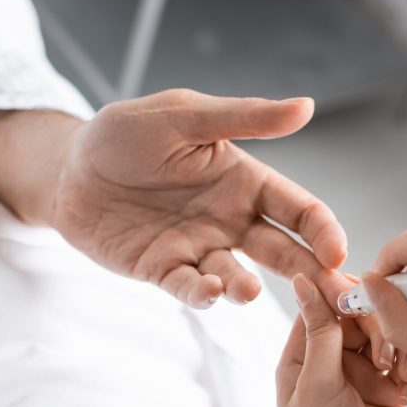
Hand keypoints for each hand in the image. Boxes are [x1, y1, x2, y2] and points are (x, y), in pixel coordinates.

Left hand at [52, 89, 349, 306]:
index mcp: (245, 182)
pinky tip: (208, 292)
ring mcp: (200, 250)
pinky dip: (202, 295)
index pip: (298, 211)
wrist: (68, 170)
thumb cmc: (125, 135)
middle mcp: (230, 221)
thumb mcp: (185, 116)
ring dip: (246, 288)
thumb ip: (245, 118)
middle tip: (335, 299)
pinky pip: (190, 289)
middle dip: (312, 276)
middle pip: (283, 252)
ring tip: (246, 289)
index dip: (323, 232)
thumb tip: (306, 106)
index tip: (338, 254)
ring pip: (237, 277)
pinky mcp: (166, 272)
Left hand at [277, 275, 406, 406]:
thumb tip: (303, 281)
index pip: (322, 307)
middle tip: (385, 352)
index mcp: (302, 360)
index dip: (343, 294)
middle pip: (360, 317)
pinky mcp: (395, 395)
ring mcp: (366, 380)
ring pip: (390, 336)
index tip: (366, 289)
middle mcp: (333, 365)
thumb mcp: (317, 385)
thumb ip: (320, 331)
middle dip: (377, 325)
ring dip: (399, 347)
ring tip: (400, 374)